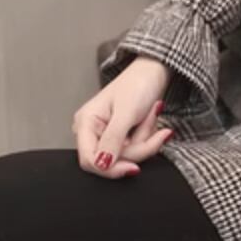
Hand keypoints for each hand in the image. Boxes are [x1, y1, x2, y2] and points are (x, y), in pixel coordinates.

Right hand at [71, 56, 174, 178]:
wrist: (154, 71)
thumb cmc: (137, 83)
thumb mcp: (126, 111)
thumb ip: (113, 139)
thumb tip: (102, 164)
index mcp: (86, 123)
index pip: (90, 160)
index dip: (111, 169)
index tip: (134, 168)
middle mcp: (93, 131)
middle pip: (114, 160)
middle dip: (139, 145)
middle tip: (152, 122)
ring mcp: (108, 135)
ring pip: (129, 155)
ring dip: (147, 136)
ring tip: (152, 112)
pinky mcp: (123, 137)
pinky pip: (137, 148)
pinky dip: (149, 135)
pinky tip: (151, 117)